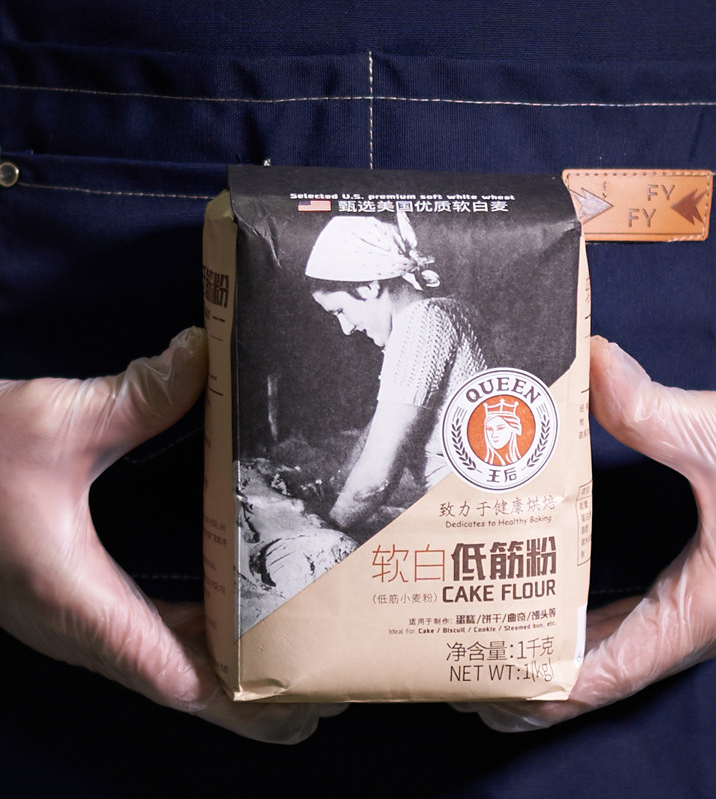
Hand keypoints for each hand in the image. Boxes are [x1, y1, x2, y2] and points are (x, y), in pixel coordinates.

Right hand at [0, 328, 342, 741]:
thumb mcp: (53, 419)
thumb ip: (134, 395)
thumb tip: (201, 356)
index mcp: (74, 597)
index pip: (167, 670)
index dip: (234, 696)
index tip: (294, 704)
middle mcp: (76, 624)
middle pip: (178, 683)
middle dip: (247, 701)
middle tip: (317, 696)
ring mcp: (74, 619)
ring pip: (162, 667)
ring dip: (224, 678)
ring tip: (290, 677)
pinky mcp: (73, 602)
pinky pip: (144, 640)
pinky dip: (194, 647)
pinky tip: (231, 630)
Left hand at [456, 335, 715, 730]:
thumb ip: (649, 406)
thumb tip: (590, 362)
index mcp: (710, 603)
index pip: (616, 669)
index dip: (551, 685)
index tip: (490, 687)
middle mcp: (705, 623)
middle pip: (609, 675)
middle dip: (538, 682)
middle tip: (468, 676)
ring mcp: (704, 612)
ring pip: (620, 657)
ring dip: (558, 665)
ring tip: (493, 660)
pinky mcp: (701, 593)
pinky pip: (633, 632)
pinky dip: (587, 640)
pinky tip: (548, 627)